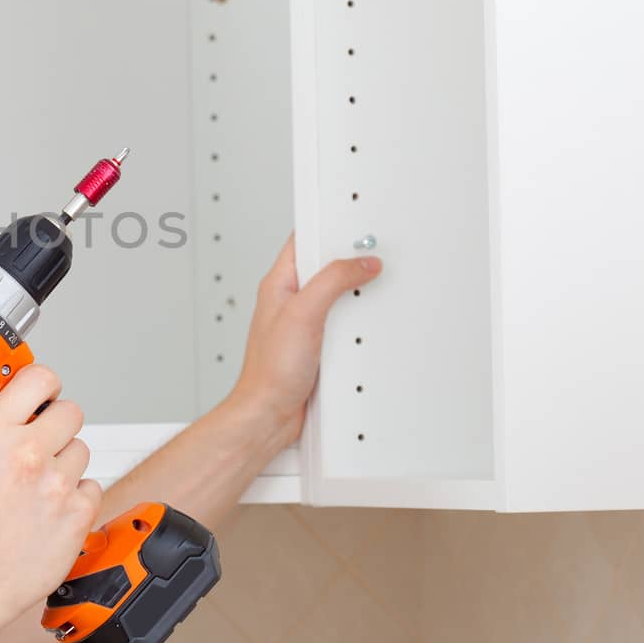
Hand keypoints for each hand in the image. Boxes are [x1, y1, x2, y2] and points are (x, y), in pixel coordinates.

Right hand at [0, 364, 101, 637]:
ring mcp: (55, 487)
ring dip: (64, 462)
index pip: (38, 378)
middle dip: (54, 425)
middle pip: (69, 411)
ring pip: (81, 449)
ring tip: (36, 485)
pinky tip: (48, 510)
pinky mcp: (76, 517)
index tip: (39, 394)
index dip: (42, 384)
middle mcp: (26, 455)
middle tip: (38, 443)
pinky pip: (91, 487)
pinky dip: (75, 496)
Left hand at [231, 232, 383, 449]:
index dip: (329, 230)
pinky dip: (359, 327)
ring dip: (358, 300)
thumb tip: (361, 263)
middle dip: (352, 265)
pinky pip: (345, 327)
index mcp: (279, 284)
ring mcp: (306, 325)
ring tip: (372, 295)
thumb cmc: (269, 370)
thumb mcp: (303, 314)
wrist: (270, 415)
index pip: (305, 242)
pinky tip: (366, 332)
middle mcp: (292, 302)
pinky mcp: (319, 347)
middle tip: (374, 261)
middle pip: (328, 269)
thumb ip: (332, 282)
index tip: (356, 227)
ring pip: (340, 300)